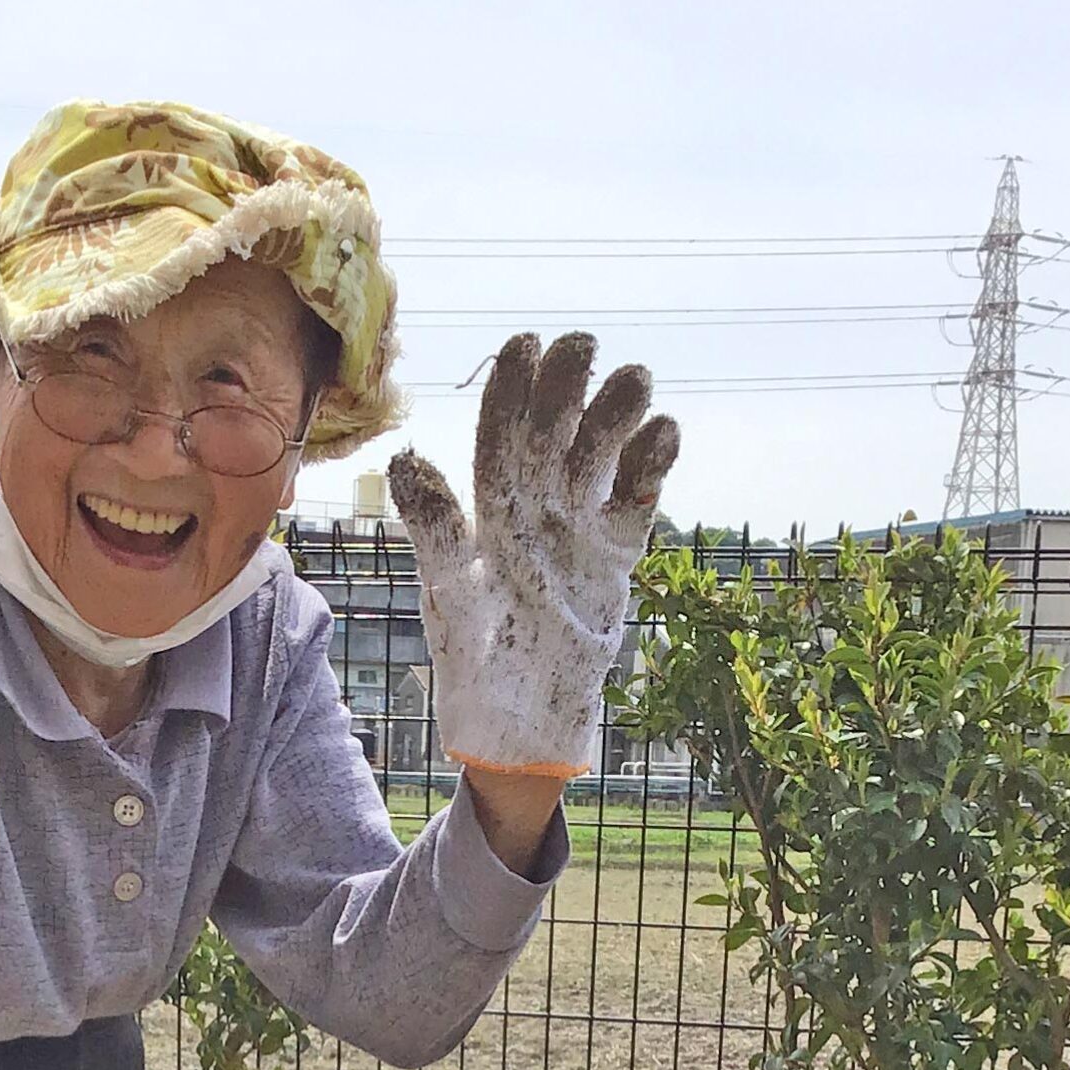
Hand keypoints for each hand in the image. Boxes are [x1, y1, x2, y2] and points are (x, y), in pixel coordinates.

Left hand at [388, 334, 679, 778]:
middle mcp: (534, 510)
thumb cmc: (476, 667)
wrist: (526, 726)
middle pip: (553, 432)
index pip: (499, 437)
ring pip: (600, 453)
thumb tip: (406, 459)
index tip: (525, 343)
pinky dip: (652, 464)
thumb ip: (437, 529)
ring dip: (616, 414)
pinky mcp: (618, 553)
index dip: (511, 391)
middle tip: (583, 344)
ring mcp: (579, 528)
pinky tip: (663, 434)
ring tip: (634, 380)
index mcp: (488, 513)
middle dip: (567, 385)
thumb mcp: (452, 595)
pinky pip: (637, 496)